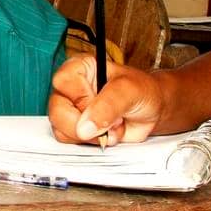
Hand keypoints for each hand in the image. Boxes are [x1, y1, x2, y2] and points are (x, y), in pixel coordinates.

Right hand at [47, 56, 165, 145]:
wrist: (153, 110)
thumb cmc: (142, 91)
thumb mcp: (129, 91)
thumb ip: (107, 106)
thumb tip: (84, 127)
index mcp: (80, 68)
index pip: (63, 82)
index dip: (81, 97)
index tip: (100, 103)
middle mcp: (71, 88)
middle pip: (57, 110)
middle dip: (85, 124)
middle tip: (110, 122)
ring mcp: (71, 109)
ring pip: (60, 129)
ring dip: (91, 135)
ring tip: (112, 125)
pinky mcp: (76, 128)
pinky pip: (70, 140)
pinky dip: (92, 142)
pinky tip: (108, 133)